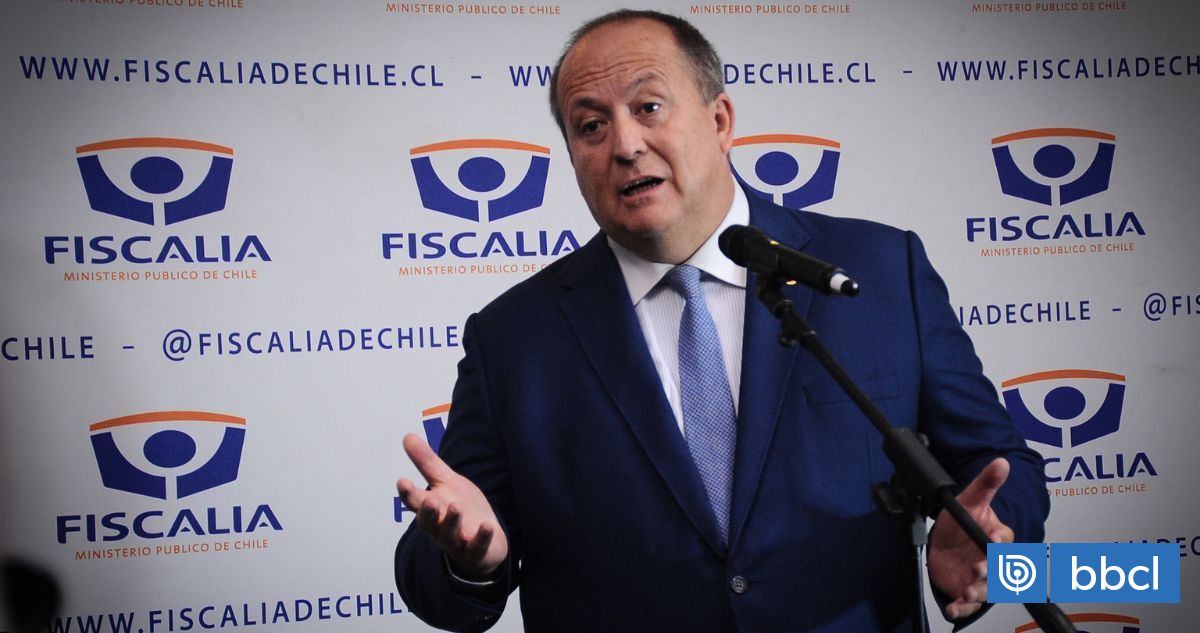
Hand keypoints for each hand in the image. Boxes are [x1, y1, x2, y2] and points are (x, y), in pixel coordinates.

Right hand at [397, 433, 508, 577]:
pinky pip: (476, 547)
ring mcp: (457, 541)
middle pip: (429, 522)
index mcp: (430, 509)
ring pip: (449, 535)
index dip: (408, 493)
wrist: (486, 539)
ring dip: (451, 522)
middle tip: (429, 500)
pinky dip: (481, 537)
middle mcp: (439, 527)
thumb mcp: (446, 482)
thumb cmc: (462, 508)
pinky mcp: (475, 552)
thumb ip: (427, 463)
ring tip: (455, 507)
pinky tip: (487, 526)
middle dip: (427, 512)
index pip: (415, 502)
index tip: (402, 481)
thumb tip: (407, 436)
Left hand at [927, 458, 1013, 619]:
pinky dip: (961, 609)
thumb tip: (1001, 462)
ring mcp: (981, 579)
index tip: (993, 542)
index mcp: (997, 538)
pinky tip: (952, 609)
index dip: (999, 543)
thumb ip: (986, 484)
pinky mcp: (966, 591)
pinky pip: (966, 605)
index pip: (1004, 541)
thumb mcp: (969, 500)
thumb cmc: (960, 523)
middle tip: (978, 569)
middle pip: (998, 570)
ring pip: (985, 590)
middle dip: (990, 572)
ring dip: (977, 593)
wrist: (942, 543)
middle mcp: (992, 561)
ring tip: (965, 592)